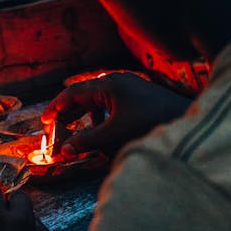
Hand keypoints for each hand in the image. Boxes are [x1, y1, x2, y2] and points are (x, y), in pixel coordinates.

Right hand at [42, 73, 191, 157]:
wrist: (187, 120)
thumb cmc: (152, 122)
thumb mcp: (115, 134)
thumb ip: (88, 140)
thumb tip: (64, 150)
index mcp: (109, 84)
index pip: (73, 92)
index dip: (55, 107)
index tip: (43, 121)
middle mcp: (117, 81)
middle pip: (84, 95)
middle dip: (68, 114)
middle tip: (54, 130)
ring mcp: (129, 88)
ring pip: (97, 100)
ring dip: (84, 117)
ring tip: (76, 134)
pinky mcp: (138, 97)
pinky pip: (111, 104)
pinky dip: (101, 117)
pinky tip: (103, 131)